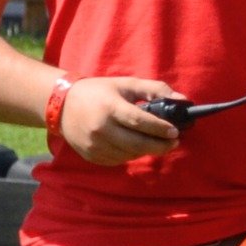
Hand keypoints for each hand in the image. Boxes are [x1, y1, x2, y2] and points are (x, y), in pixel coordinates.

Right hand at [57, 76, 184, 165]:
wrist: (62, 105)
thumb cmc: (99, 92)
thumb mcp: (126, 84)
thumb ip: (155, 90)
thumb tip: (182, 100)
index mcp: (110, 108)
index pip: (140, 122)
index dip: (160, 129)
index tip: (175, 132)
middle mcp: (101, 128)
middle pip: (138, 144)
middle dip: (161, 145)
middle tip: (174, 142)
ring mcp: (94, 145)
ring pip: (130, 154)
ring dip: (146, 149)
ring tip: (155, 141)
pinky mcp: (91, 156)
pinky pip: (119, 160)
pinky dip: (131, 154)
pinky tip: (134, 144)